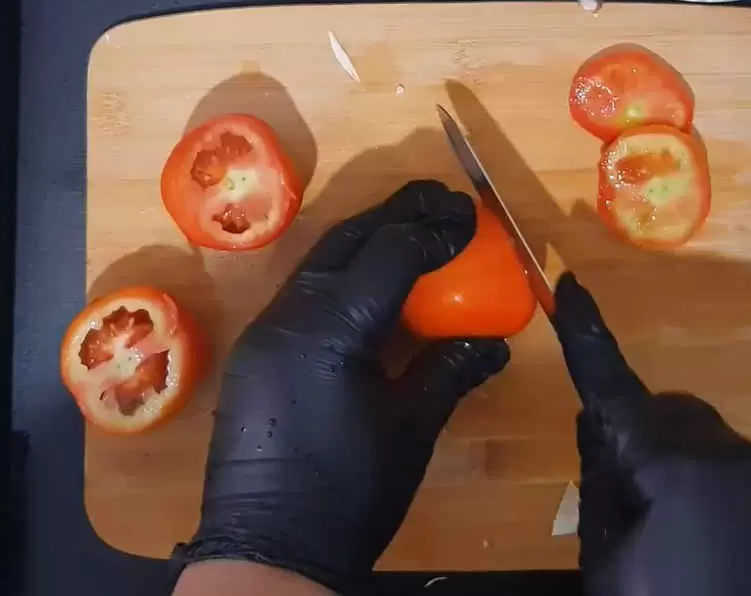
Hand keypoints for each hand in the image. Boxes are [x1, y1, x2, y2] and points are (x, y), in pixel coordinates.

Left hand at [175, 181, 511, 591]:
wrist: (268, 550)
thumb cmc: (349, 492)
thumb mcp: (411, 429)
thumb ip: (450, 370)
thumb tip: (493, 341)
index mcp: (331, 330)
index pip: (389, 254)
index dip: (435, 230)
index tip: (471, 216)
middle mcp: (289, 317)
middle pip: (347, 241)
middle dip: (397, 214)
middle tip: (443, 200)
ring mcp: (265, 334)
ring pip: (318, 262)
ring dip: (366, 240)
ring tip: (412, 230)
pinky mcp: (257, 355)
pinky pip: (303, 294)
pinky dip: (342, 275)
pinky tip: (372, 286)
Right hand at [551, 273, 750, 594]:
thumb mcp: (609, 568)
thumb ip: (601, 487)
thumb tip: (596, 425)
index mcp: (675, 469)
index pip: (616, 391)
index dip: (588, 341)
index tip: (571, 289)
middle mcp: (730, 458)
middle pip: (667, 414)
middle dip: (636, 437)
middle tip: (616, 504)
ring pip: (704, 444)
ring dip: (674, 468)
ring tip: (661, 543)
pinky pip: (737, 475)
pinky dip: (708, 492)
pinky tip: (702, 552)